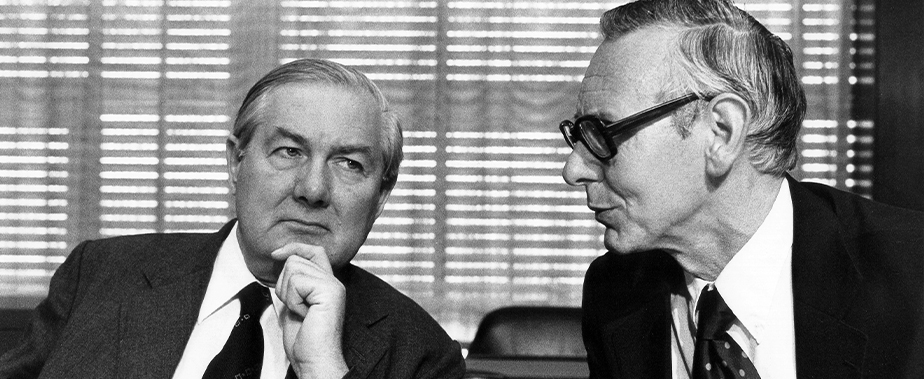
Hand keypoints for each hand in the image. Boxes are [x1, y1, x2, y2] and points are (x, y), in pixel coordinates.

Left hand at [272, 243, 348, 377]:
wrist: (314, 360)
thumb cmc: (304, 342)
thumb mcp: (293, 305)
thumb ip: (293, 284)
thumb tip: (281, 264)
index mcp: (326, 284)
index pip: (314, 250)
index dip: (294, 247)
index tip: (276, 253)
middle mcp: (333, 281)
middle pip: (296, 259)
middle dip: (284, 283)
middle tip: (296, 307)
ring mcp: (333, 285)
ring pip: (293, 267)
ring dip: (288, 293)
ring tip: (301, 311)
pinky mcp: (330, 291)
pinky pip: (297, 281)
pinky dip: (293, 300)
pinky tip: (304, 314)